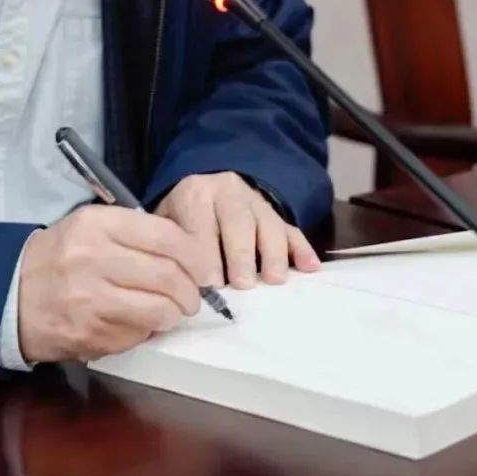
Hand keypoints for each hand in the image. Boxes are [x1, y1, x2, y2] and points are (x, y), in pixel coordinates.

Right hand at [16, 205, 209, 363]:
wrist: (11, 294)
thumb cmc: (60, 257)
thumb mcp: (92, 226)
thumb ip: (137, 233)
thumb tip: (187, 254)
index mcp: (98, 225)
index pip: (166, 236)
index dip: (195, 255)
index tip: (202, 267)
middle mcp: (94, 258)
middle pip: (169, 275)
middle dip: (191, 291)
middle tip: (192, 296)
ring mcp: (90, 299)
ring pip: (158, 309)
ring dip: (174, 314)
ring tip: (172, 311)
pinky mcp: (88, 333)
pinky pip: (137, 334)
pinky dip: (148, 331)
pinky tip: (141, 323)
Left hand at [155, 172, 320, 289]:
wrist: (204, 189)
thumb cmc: (182, 220)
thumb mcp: (166, 224)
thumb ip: (172, 248)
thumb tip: (178, 286)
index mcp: (195, 194)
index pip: (200, 223)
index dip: (204, 254)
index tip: (208, 285)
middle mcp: (228, 193)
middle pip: (237, 221)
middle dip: (240, 254)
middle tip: (243, 284)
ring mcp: (256, 202)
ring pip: (268, 224)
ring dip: (273, 253)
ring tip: (274, 280)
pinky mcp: (276, 215)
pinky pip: (291, 229)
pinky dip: (301, 249)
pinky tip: (309, 267)